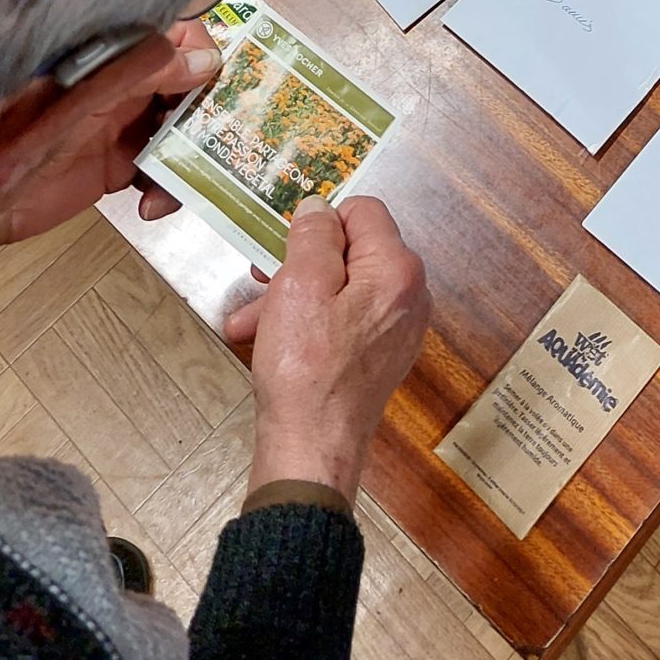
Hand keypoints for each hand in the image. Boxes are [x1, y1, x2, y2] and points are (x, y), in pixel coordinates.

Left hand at [0, 24, 219, 255]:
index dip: (207, 55)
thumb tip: (206, 59)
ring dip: (195, 158)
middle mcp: (126, 84)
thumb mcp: (83, 100)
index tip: (222, 86)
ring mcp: (125, 125)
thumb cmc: (9, 137)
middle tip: (225, 144)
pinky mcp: (121, 165)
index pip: (179, 36)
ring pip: (185, 130)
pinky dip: (172, 188)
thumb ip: (140, 75)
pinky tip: (154, 204)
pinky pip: (165, 169)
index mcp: (116, 53)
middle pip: (191, 86)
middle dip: (212, 115)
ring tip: (179, 185)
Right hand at [230, 195, 429, 507]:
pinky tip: (266, 341)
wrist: (311, 452)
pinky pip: (343, 321)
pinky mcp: (380, 356)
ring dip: (293, 298)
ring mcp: (397, 329)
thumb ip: (314, 236)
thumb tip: (320, 208)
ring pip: (340, 289)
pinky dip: (307, 325)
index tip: (286, 248)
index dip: (320, 223)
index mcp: (398, 270)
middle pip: (350, 252)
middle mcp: (410, 295)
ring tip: (249, 321)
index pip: (363, 211)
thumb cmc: (304, 368)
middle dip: (299, 265)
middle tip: (259, 279)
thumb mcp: (300, 285)